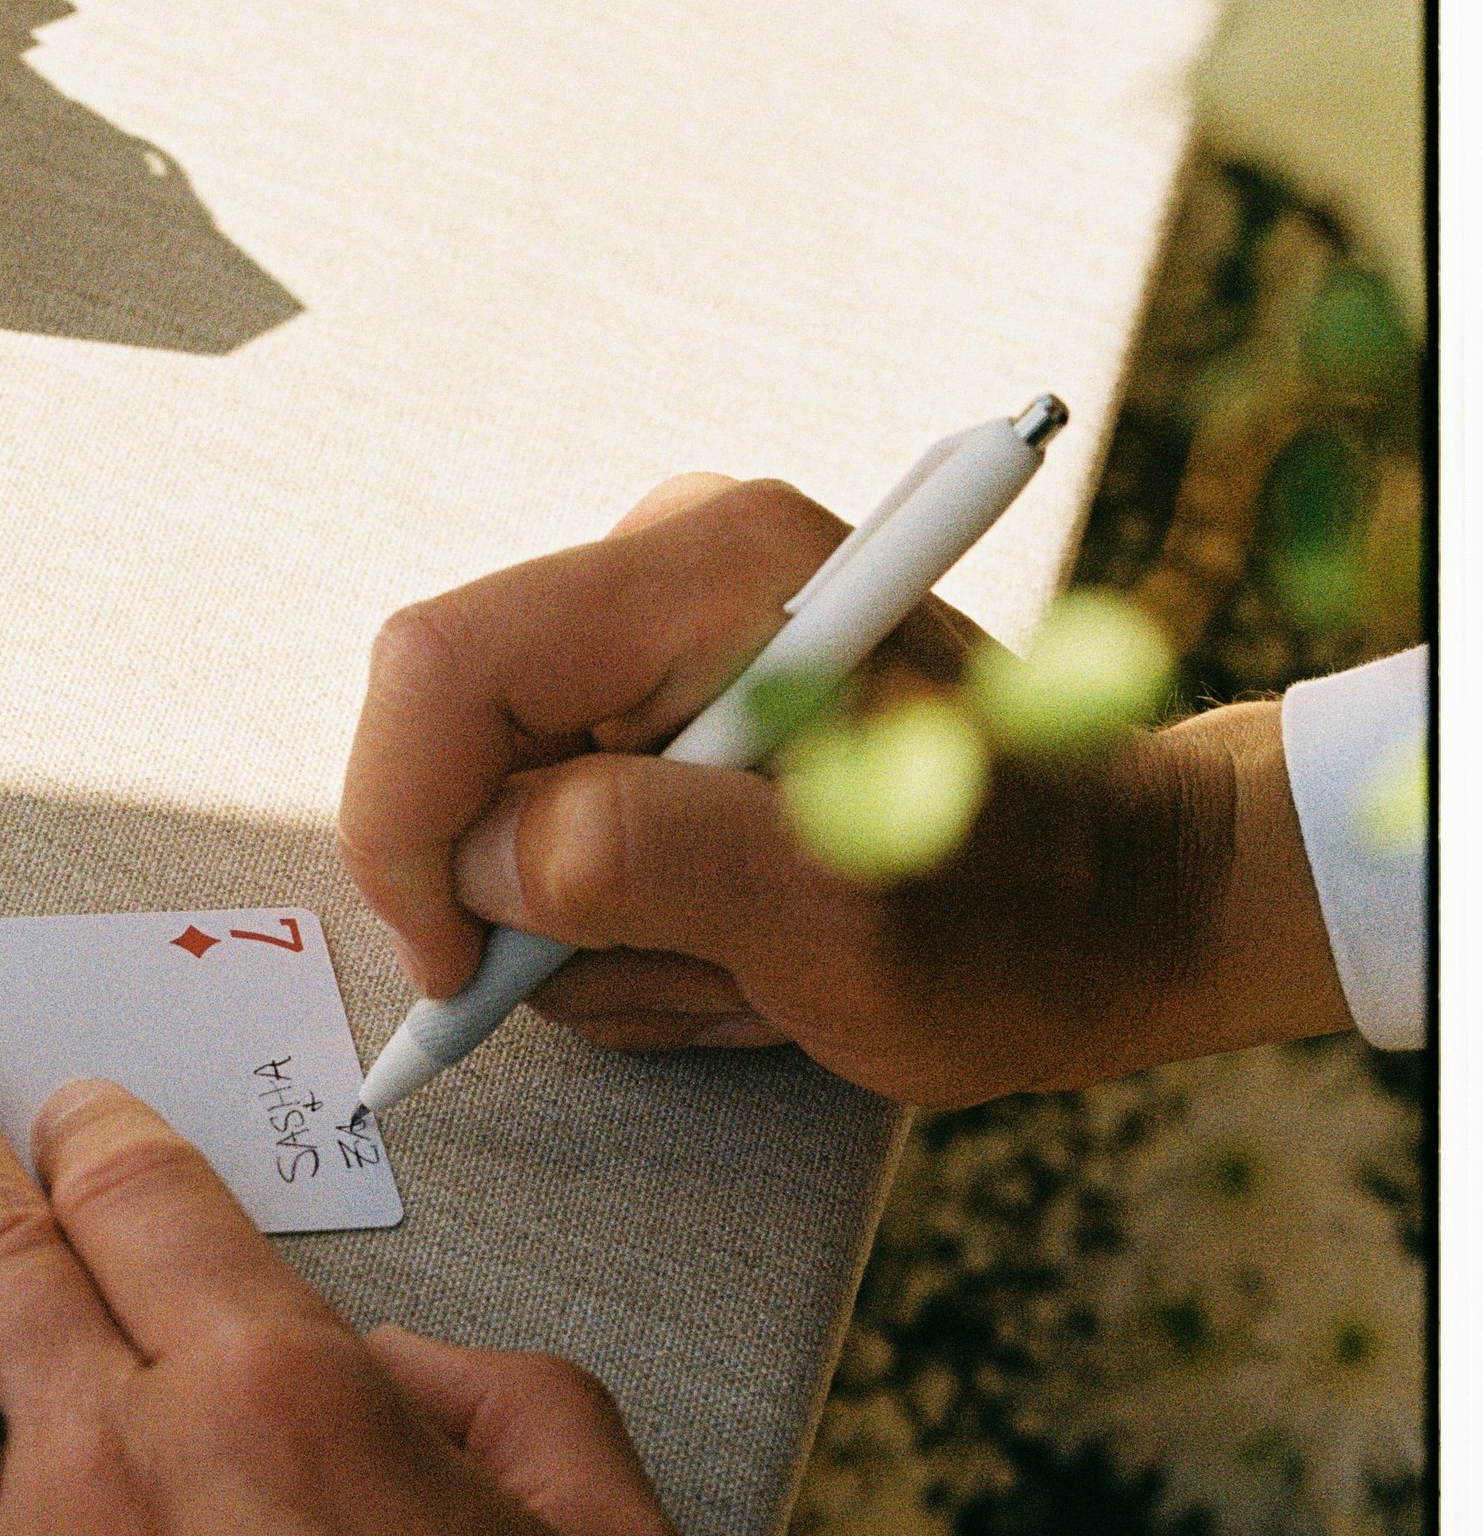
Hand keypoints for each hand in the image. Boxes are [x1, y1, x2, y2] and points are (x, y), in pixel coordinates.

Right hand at [338, 472, 1349, 1107]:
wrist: (1128, 909)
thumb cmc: (1022, 922)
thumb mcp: (837, 924)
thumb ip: (643, 866)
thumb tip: (481, 861)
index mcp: (711, 573)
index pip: (440, 668)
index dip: (407, 830)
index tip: (461, 971)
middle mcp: (673, 562)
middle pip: (462, 744)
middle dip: (542, 901)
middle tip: (701, 973)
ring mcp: (667, 624)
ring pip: (504, 805)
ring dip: (602, 929)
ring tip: (751, 964)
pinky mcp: (670, 687)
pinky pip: (558, 818)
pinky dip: (628, 913)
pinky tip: (743, 936)